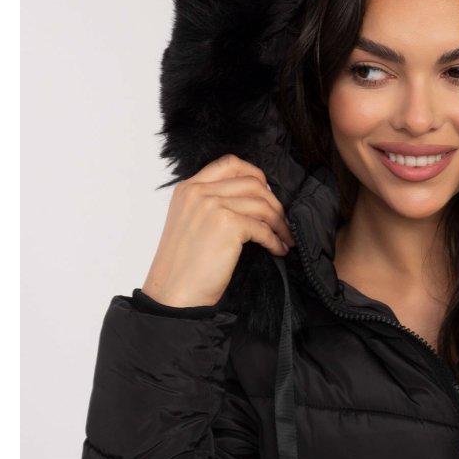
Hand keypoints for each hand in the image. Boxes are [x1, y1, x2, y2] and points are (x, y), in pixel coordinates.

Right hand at [142, 154, 295, 307]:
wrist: (174, 294)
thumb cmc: (184, 268)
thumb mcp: (190, 224)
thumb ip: (211, 205)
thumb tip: (253, 202)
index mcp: (188, 188)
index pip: (229, 164)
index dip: (255, 175)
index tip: (268, 194)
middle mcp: (199, 192)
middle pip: (252, 182)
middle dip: (274, 203)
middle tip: (283, 222)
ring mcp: (212, 206)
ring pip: (262, 204)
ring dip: (279, 223)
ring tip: (285, 239)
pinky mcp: (227, 225)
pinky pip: (263, 227)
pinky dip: (275, 239)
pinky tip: (277, 250)